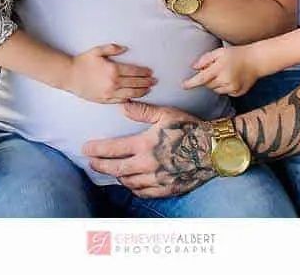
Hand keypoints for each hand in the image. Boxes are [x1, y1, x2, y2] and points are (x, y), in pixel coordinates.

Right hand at [66, 44, 156, 103]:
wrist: (69, 76)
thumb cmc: (83, 62)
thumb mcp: (97, 51)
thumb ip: (113, 49)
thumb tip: (126, 48)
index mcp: (113, 70)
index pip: (134, 72)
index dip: (144, 72)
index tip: (150, 72)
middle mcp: (113, 83)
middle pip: (135, 83)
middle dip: (146, 82)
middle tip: (154, 81)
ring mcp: (109, 93)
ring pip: (131, 94)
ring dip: (141, 91)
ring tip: (148, 89)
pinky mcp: (105, 100)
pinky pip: (121, 101)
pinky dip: (130, 99)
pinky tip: (135, 97)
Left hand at [82, 101, 215, 197]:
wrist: (213, 150)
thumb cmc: (189, 129)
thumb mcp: (166, 114)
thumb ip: (142, 111)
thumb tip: (123, 106)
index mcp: (145, 145)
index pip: (114, 150)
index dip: (97, 150)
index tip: (86, 149)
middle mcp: (147, 165)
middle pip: (116, 170)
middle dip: (101, 166)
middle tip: (91, 163)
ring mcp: (156, 180)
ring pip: (129, 182)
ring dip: (117, 177)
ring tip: (111, 171)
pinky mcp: (166, 189)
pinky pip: (143, 192)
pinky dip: (133, 187)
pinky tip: (131, 182)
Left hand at [182, 45, 260, 96]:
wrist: (256, 60)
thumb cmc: (236, 54)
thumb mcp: (219, 52)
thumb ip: (205, 59)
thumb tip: (193, 68)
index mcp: (220, 68)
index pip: (202, 78)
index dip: (191, 83)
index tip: (183, 86)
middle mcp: (226, 80)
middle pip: (208, 85)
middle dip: (207, 79)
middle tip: (214, 70)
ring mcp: (233, 88)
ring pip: (216, 90)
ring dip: (215, 84)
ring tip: (224, 73)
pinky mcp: (237, 93)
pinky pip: (225, 93)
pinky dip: (224, 87)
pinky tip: (231, 79)